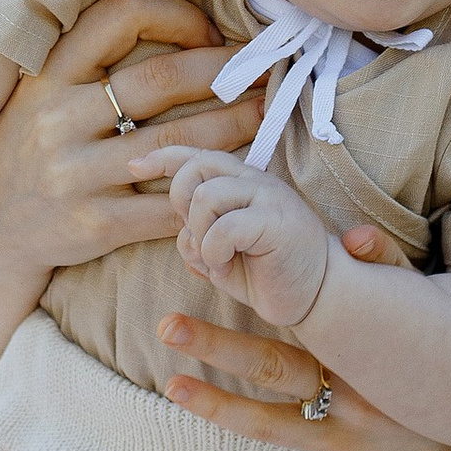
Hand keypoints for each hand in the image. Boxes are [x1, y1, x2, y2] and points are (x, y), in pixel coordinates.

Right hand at [0, 0, 263, 405]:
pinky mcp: (91, 225)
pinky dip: (207, 189)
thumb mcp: (29, 96)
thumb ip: (78, 62)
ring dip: (234, 126)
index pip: (117, 18)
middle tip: (267, 67)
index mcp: (45, 77)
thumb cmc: (18, 155)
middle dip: (225, 70)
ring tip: (267, 113)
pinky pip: (166, 205)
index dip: (175, 16)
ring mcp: (74, 174)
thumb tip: (159, 17)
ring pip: (176, 142)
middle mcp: (57, 119)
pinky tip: (238, 179)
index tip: (210, 29)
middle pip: (161, 80)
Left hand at [160, 226, 450, 450]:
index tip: (229, 232)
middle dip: (236, 301)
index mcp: (378, 329)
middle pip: (291, 323)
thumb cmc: (438, 374)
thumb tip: (351, 234)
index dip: (278, 261)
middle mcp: (359, 366)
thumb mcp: (427, 319)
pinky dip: (222, 407)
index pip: (324, 287)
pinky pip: (269, 425)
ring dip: (217, 349)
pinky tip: (179, 388)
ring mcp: (343, 409)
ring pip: (273, 374)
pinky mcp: (331, 444)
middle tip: (184, 269)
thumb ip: (391, 273)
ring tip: (168, 327)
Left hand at [163, 149, 330, 331]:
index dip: (163, 156)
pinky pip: (225, 228)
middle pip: (195, 168)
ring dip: (199, 235)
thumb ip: (199, 231)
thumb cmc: (267, 273)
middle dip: (180, 205)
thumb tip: (176, 228)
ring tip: (215, 260)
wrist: (317, 296)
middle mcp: (255, 182)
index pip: (197, 155)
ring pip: (206, 197)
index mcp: (241, 183)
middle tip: (196, 238)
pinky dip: (214, 252)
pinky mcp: (277, 222)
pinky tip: (225, 269)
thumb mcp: (221, 250)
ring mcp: (268, 198)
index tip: (134, 166)